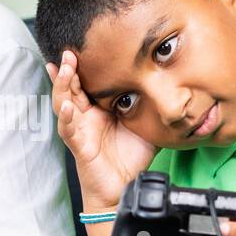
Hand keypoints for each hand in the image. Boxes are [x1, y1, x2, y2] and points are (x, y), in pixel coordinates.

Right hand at [47, 49, 157, 207]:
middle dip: (68, 68)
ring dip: (62, 86)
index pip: (86, 82)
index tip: (82, 46)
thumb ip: (151, 106)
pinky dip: (66, 117)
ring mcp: (79, 130)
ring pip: (64, 104)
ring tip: (64, 69)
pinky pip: (68, 130)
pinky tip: (67, 106)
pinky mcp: (78, 146)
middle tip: (69, 51)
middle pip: (71, 87)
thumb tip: (174, 89)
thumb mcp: (145, 124)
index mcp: (98, 109)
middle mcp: (85, 117)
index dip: (82, 66)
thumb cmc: (130, 159)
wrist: (124, 188)